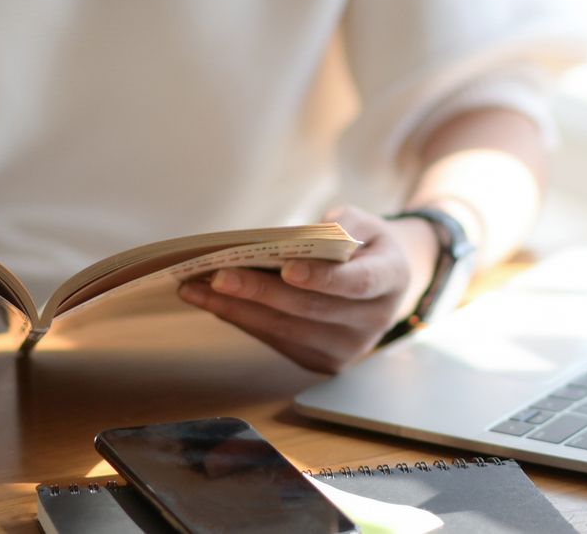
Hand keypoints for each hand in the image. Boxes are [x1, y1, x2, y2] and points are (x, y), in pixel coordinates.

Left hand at [178, 207, 436, 373]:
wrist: (383, 287)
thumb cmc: (367, 247)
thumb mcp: (368, 224)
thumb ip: (343, 224)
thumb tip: (297, 238)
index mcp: (390, 280)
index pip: (357, 284)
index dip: (322, 278)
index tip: (287, 268)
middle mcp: (371, 321)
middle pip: (309, 309)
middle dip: (260, 291)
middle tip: (218, 274)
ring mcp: (346, 349)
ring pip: (285, 330)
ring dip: (237, 308)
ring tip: (196, 288)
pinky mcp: (320, 363)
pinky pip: (275, 340)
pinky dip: (241, 319)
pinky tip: (211, 301)